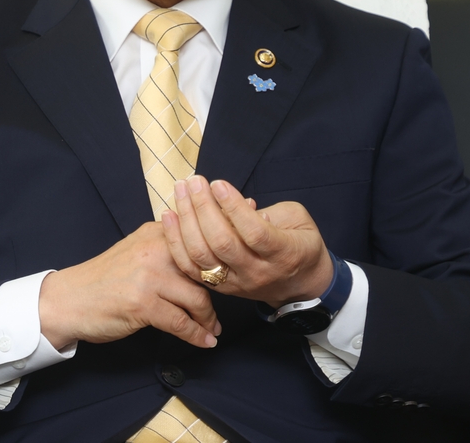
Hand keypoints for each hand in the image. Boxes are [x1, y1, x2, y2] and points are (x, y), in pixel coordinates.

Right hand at [38, 221, 220, 350]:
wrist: (69, 299)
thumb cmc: (105, 278)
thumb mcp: (136, 250)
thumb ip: (167, 246)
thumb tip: (203, 249)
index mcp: (156, 232)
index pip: (200, 236)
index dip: (226, 245)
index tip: (247, 247)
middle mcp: (155, 249)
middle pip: (206, 268)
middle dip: (223, 289)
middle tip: (232, 301)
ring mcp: (149, 276)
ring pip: (198, 298)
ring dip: (210, 318)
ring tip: (213, 328)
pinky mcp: (142, 303)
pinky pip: (181, 322)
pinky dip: (196, 335)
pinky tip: (204, 341)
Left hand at [162, 175, 333, 306]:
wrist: (299, 285)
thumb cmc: (300, 244)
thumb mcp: (300, 220)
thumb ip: (273, 212)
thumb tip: (241, 204)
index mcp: (282, 253)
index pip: (254, 232)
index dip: (233, 207)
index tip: (218, 183)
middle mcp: (256, 271)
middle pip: (222, 243)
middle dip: (203, 207)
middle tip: (194, 181)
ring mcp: (235, 283)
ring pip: (201, 257)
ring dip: (186, 221)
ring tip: (180, 190)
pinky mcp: (219, 287)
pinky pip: (190, 268)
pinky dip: (175, 242)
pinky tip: (169, 216)